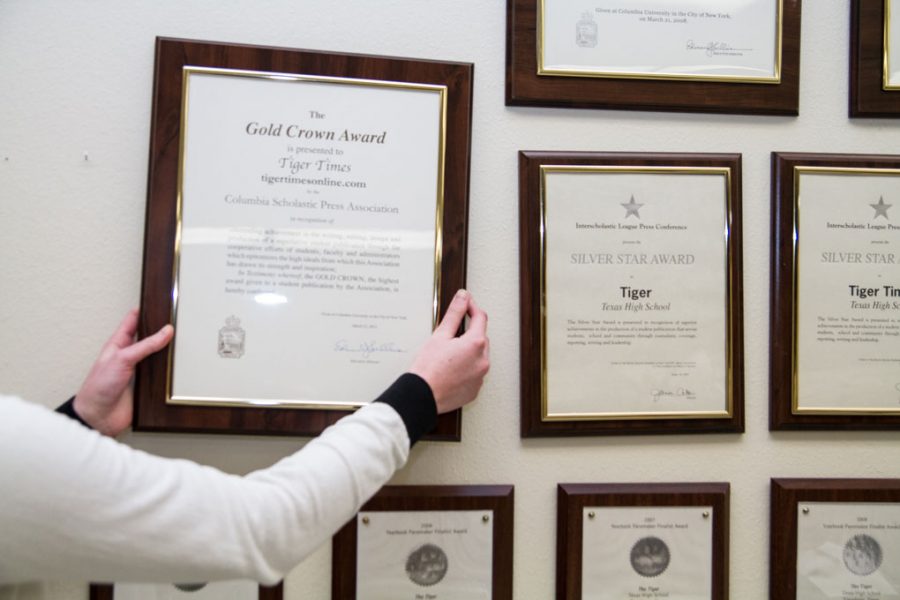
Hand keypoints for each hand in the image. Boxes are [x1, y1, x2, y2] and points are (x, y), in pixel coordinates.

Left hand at [74, 309, 173, 436]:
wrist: (99, 417)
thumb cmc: (99, 386)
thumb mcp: (122, 359)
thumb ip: (145, 345)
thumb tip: (166, 331)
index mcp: (119, 344)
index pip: (133, 321)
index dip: (144, 310)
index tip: (158, 301)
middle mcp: (130, 356)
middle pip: (149, 338)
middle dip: (162, 330)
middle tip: (178, 319)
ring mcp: (139, 371)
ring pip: (158, 356)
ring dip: (169, 352)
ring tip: (185, 342)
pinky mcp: (147, 386)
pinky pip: (163, 376)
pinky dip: (171, 372)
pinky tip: (181, 368)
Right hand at [409, 289, 488, 413]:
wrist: (422, 396)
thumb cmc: (428, 368)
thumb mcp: (440, 335)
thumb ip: (455, 313)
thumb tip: (463, 297)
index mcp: (476, 344)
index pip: (480, 317)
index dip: (472, 308)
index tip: (466, 303)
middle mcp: (483, 361)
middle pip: (481, 339)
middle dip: (469, 333)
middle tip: (450, 334)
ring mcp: (480, 377)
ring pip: (478, 357)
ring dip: (468, 352)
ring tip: (448, 356)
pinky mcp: (474, 390)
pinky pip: (474, 374)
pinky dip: (466, 369)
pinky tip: (450, 370)